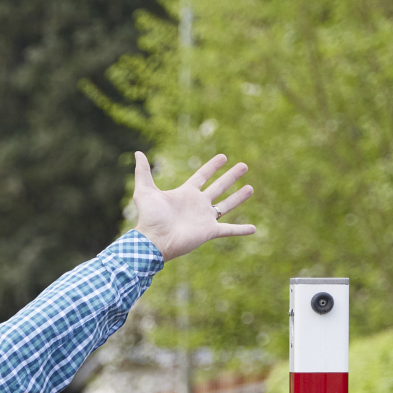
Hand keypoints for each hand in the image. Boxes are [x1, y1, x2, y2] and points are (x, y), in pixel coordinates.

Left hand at [131, 150, 253, 261]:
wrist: (154, 240)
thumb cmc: (148, 217)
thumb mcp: (144, 191)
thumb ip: (143, 172)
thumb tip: (138, 152)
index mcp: (185, 193)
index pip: (202, 176)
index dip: (212, 166)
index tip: (223, 157)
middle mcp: (197, 204)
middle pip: (218, 187)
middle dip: (231, 176)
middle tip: (244, 166)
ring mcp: (204, 218)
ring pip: (226, 205)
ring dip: (239, 197)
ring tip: (251, 188)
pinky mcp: (209, 231)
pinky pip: (229, 230)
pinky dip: (241, 230)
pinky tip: (254, 228)